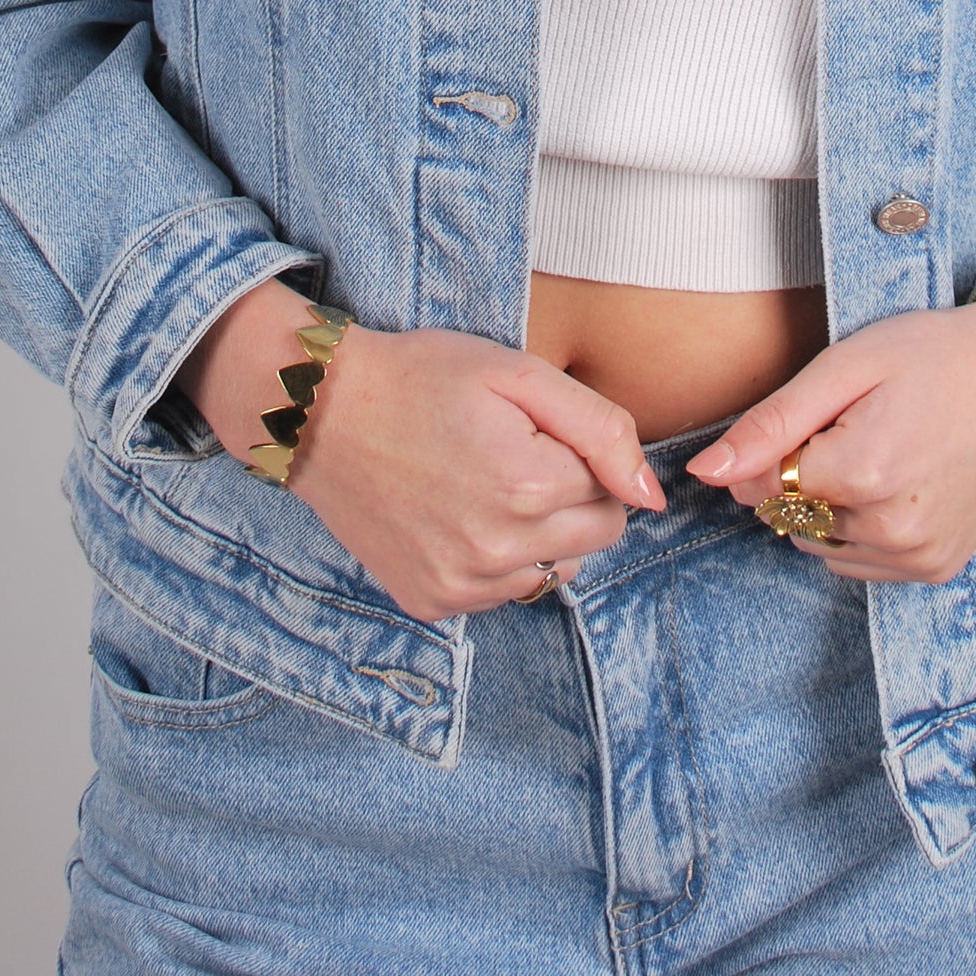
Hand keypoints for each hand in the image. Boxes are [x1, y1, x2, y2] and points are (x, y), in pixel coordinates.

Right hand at [180, 282, 663, 621]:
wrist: (322, 411)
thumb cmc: (423, 378)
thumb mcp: (518, 374)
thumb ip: (600, 429)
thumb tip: (652, 496)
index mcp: (528, 487)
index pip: (613, 493)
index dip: (581, 456)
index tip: (535, 431)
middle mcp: (497, 550)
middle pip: (594, 540)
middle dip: (573, 498)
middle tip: (517, 455)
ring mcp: (461, 584)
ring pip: (553, 573)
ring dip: (540, 535)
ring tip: (488, 484)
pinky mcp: (431, 601)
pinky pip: (502, 595)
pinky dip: (497, 560)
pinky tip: (460, 514)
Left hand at [685, 276, 975, 584]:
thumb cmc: (938, 354)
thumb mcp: (848, 365)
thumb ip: (772, 423)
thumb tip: (704, 473)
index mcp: (862, 473)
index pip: (762, 481)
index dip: (779, 441)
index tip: (824, 409)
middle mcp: (890, 530)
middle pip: (791, 512)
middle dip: (805, 472)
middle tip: (862, 422)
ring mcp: (917, 557)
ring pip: (820, 540)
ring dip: (831, 503)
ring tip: (887, 446)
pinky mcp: (936, 569)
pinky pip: (860, 562)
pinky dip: (862, 527)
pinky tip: (900, 479)